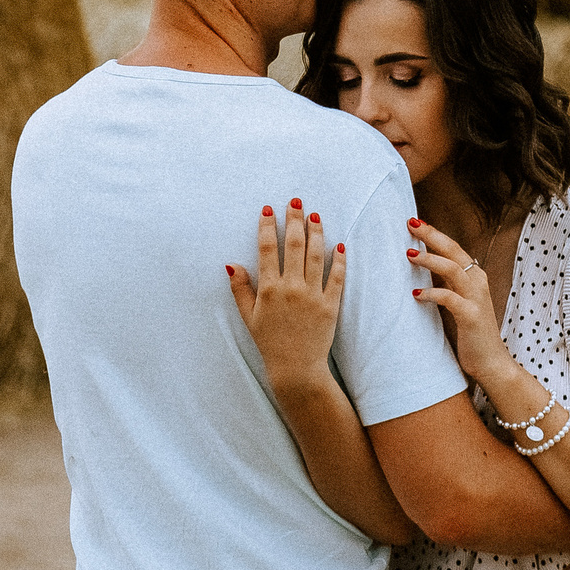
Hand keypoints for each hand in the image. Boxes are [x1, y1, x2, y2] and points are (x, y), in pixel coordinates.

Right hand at [229, 198, 344, 387]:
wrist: (295, 368)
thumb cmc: (269, 342)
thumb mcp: (248, 316)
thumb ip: (240, 288)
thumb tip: (231, 264)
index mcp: (269, 289)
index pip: (267, 249)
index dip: (267, 226)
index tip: (268, 209)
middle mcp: (290, 288)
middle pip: (293, 245)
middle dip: (294, 219)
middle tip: (295, 202)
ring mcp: (312, 295)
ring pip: (315, 255)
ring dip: (316, 232)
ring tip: (315, 215)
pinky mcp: (330, 305)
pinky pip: (336, 277)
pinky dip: (338, 259)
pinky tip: (338, 244)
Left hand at [407, 218, 515, 390]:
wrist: (492, 363)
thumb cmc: (471, 332)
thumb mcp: (459, 301)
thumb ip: (448, 283)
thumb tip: (424, 266)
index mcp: (475, 277)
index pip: (453, 248)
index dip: (435, 234)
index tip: (414, 221)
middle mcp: (478, 282)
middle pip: (454, 251)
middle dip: (432, 235)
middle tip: (410, 223)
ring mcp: (476, 299)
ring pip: (453, 269)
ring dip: (430, 260)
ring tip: (409, 255)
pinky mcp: (471, 316)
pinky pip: (450, 299)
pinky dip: (432, 293)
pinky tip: (416, 294)